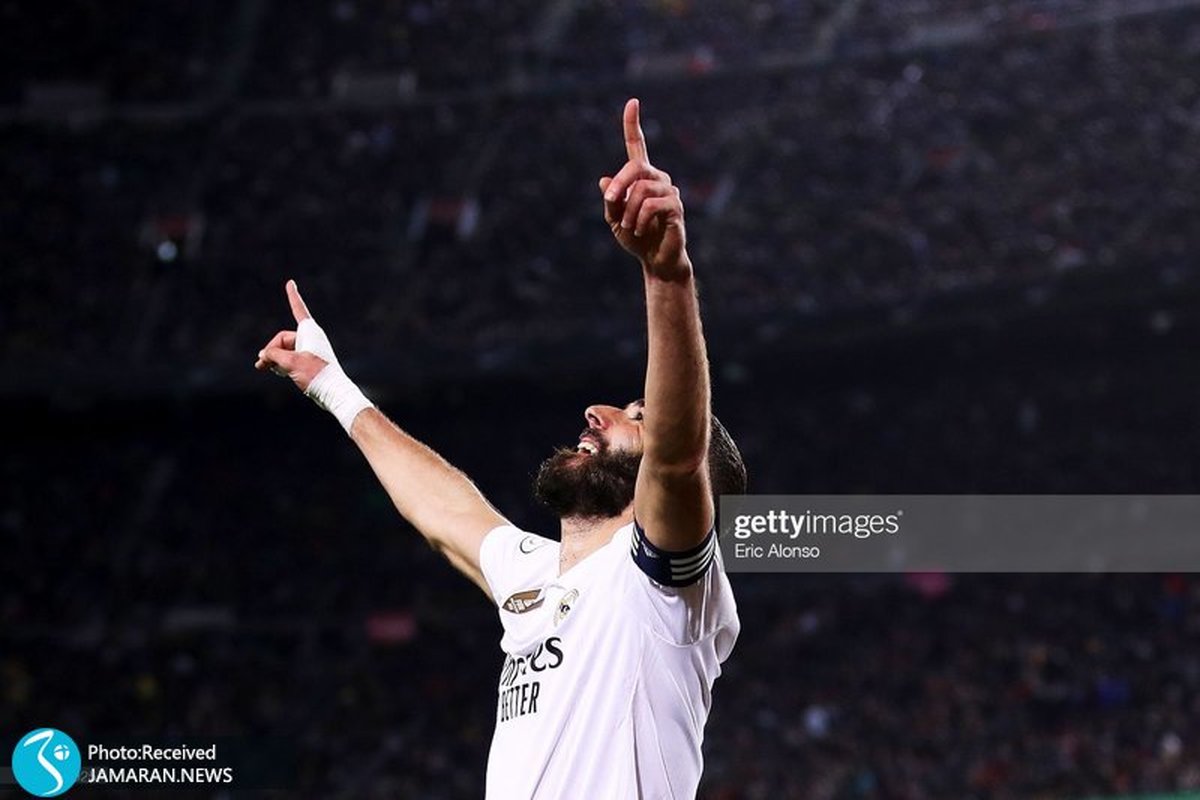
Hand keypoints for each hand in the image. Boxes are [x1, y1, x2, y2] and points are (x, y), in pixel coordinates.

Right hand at [254, 279, 335, 393]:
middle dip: (270, 350)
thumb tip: (263, 355)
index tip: (291, 282)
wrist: (333, 392)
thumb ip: (273, 355)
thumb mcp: (290, 363)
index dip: (293, 296)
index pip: (298, 309)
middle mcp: (310, 338)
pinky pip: (290, 358)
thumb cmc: (316, 374)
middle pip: (283, 338)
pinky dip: (281, 363)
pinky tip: (275, 372)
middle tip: (260, 365)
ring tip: (263, 369)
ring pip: (285, 350)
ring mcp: (309, 350)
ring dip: (273, 358)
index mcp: (310, 331)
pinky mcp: (309, 361)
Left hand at [599, 98, 690, 280]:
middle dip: (620, 185)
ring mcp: (669, 191)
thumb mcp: (614, 218)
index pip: (637, 146)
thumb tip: (605, 180)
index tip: (632, 102)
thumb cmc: (636, 238)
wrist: (655, 260)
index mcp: (642, 177)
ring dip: (629, 212)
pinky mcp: (676, 207)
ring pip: (641, 190)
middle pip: (635, 168)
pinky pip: (651, 205)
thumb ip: (610, 200)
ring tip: (630, 227)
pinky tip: (640, 229)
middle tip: (612, 202)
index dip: (633, 125)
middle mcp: (658, 178)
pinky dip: (639, 219)